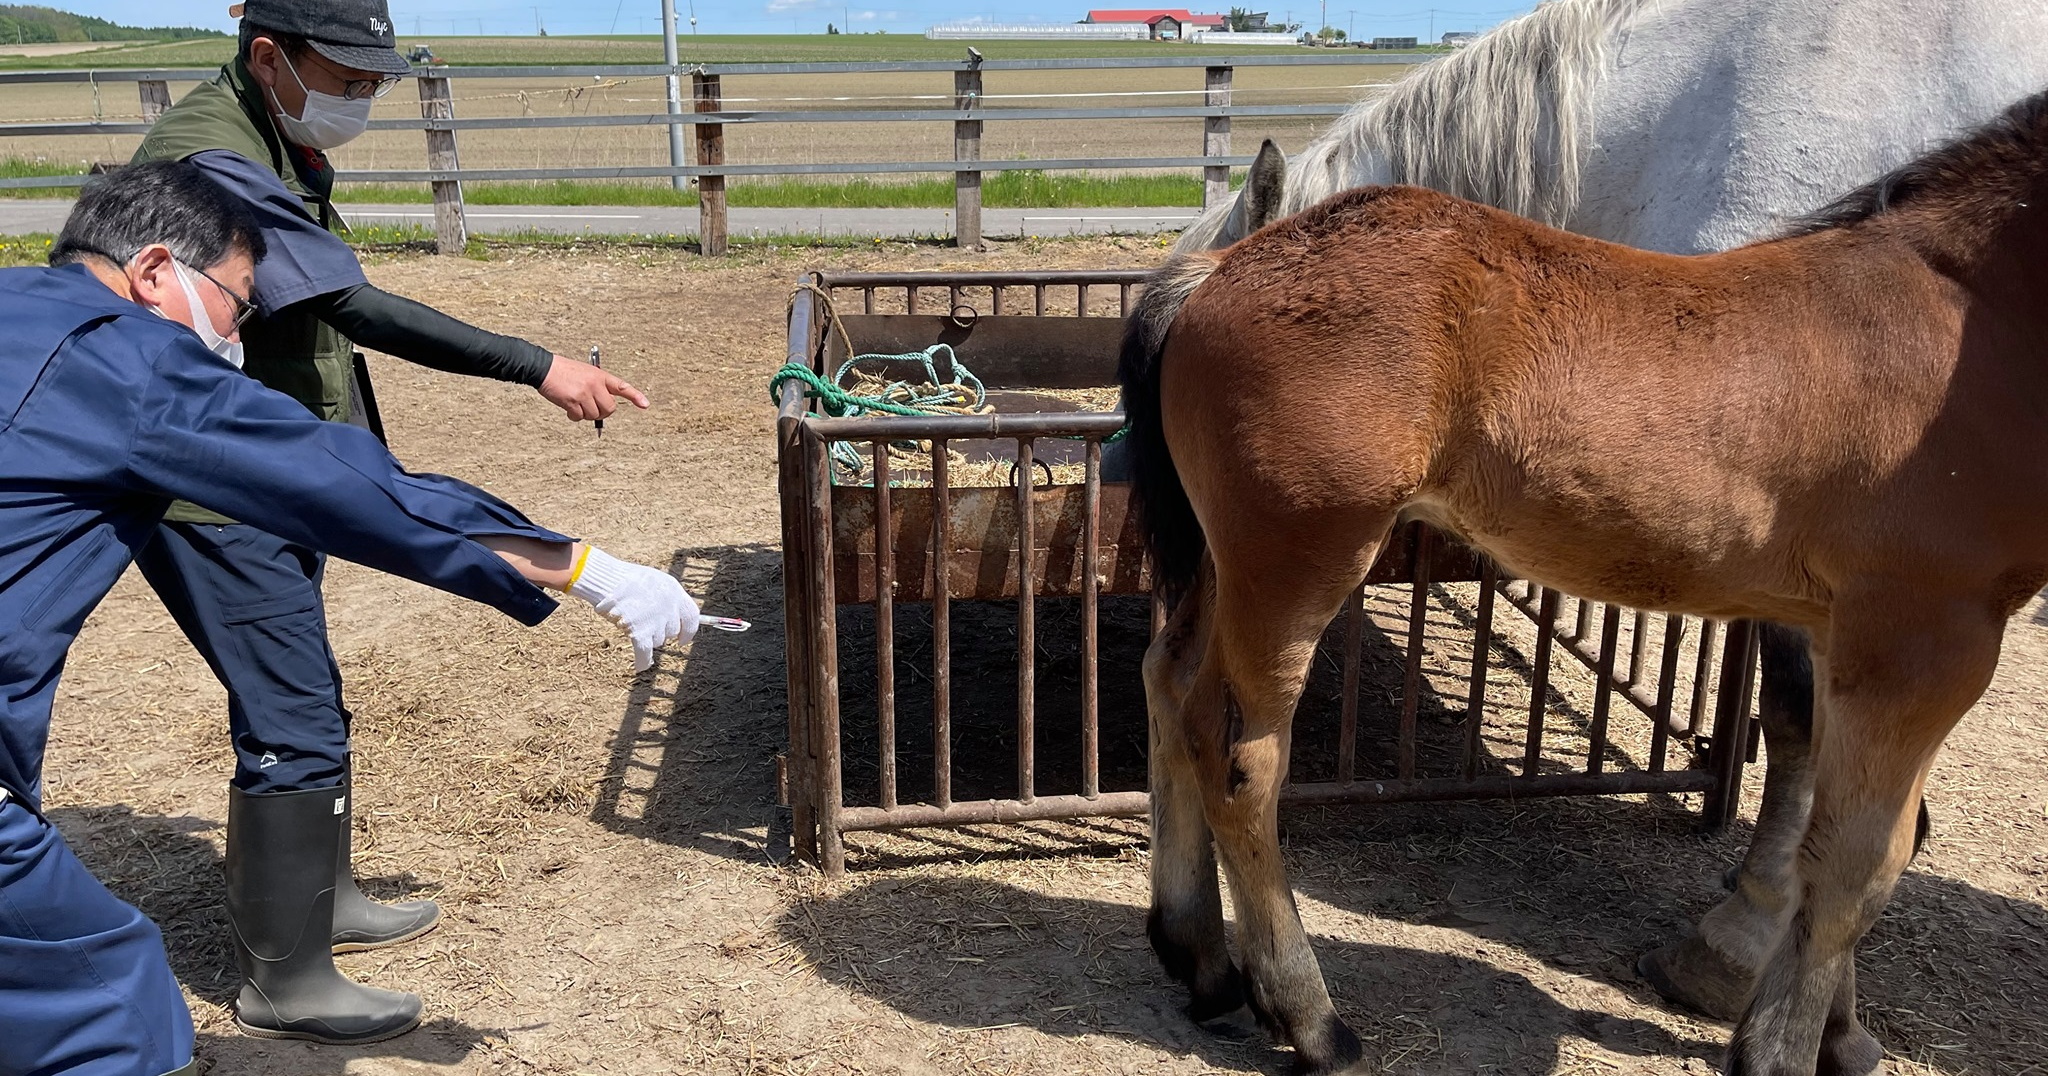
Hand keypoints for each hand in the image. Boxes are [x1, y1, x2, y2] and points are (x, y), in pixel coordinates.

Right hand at [539, 354, 649, 421]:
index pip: (622, 386)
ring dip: (585, 415)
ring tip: (576, 405)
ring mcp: (584, 393)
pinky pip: (580, 417)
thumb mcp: (586, 373)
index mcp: (600, 375)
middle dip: (602, 413)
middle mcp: (595, 384)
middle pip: (609, 408)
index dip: (635, 396)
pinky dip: (574, 417)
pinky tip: (568, 409)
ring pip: (594, 415)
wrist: (544, 368)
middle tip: (592, 410)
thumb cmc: (564, 371)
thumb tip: (602, 407)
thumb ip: (597, 387)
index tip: (645, 405)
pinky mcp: (573, 401)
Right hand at [567, 546, 699, 670]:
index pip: (692, 616)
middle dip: (660, 631)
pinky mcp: (639, 632)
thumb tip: (674, 617)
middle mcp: (668, 606)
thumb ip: (667, 598)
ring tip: (630, 620)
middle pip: (672, 631)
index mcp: (674, 590)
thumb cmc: (625, 579)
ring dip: (645, 636)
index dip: (689, 630)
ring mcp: (655, 620)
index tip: (684, 639)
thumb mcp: (654, 581)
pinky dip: (642, 661)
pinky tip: (641, 666)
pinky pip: (644, 653)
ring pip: (657, 641)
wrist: (606, 579)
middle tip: (643, 621)